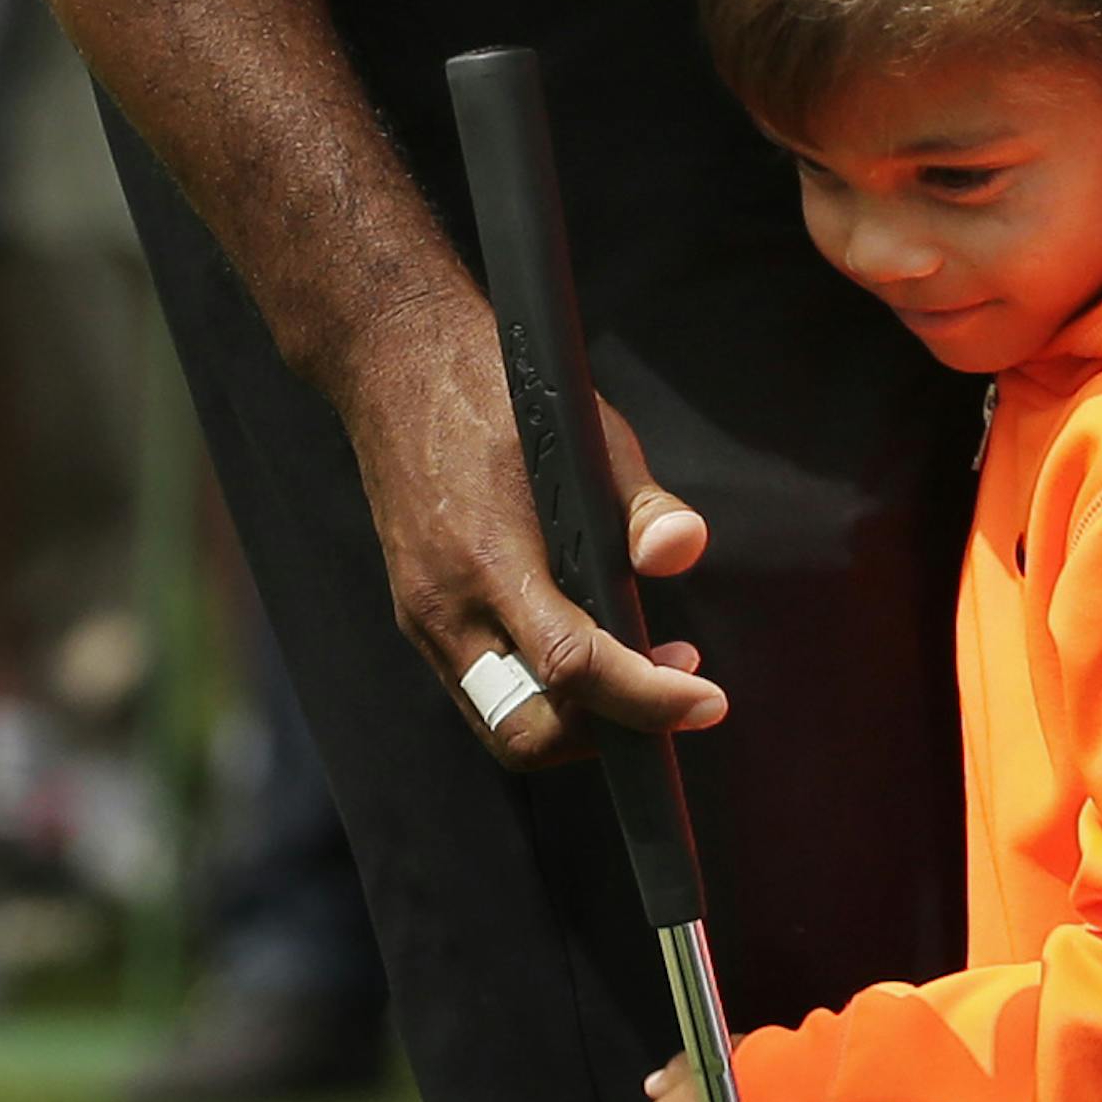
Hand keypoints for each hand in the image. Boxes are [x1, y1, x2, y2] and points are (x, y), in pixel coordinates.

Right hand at [335, 284, 724, 764]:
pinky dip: (537, 691)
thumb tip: (681, 552)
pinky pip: (478, 687)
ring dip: (573, 720)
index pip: (574, 667)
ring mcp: (422, 617)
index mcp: (488, 559)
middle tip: (672, 692)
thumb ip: (639, 505)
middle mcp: (445, 606)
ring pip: (498, 719)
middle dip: (606, 734)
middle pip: (525, 731)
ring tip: (637, 672)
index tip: (704, 703)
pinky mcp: (416, 614)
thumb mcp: (588, 433)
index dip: (647, 700)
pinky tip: (580, 646)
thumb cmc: (498, 393)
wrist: (398, 367)